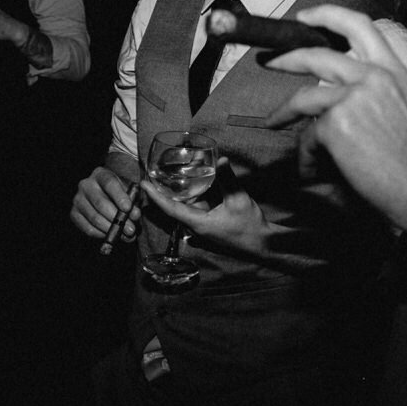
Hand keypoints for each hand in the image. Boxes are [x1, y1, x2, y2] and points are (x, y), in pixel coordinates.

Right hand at [70, 166, 141, 245]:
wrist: (104, 196)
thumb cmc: (119, 193)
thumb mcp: (128, 192)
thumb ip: (133, 201)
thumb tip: (134, 215)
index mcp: (101, 174)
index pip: (109, 183)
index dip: (119, 196)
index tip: (128, 208)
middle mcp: (86, 185)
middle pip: (101, 203)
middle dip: (117, 218)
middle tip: (130, 229)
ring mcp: (78, 199)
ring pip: (94, 217)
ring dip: (111, 229)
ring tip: (124, 235)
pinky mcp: (74, 213)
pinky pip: (87, 228)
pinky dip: (101, 234)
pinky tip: (111, 234)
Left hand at [140, 157, 275, 259]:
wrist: (263, 246)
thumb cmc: (250, 227)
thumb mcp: (239, 200)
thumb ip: (228, 179)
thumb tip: (221, 159)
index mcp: (198, 224)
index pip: (170, 208)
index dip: (155, 196)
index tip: (143, 184)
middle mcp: (196, 227)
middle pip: (177, 205)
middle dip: (170, 188)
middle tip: (161, 170)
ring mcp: (203, 228)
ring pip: (188, 205)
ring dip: (185, 190)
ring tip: (180, 170)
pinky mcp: (210, 226)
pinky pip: (198, 208)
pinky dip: (196, 195)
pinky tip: (199, 182)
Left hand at [263, 4, 406, 234]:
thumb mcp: (406, 111)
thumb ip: (376, 96)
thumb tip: (340, 102)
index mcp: (394, 70)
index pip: (359, 25)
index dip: (327, 15)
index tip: (305, 16)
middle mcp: (374, 76)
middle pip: (316, 53)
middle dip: (286, 57)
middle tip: (268, 60)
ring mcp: (354, 96)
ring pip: (304, 98)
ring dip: (283, 111)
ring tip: (274, 122)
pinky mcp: (337, 123)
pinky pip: (309, 137)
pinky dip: (307, 156)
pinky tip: (313, 170)